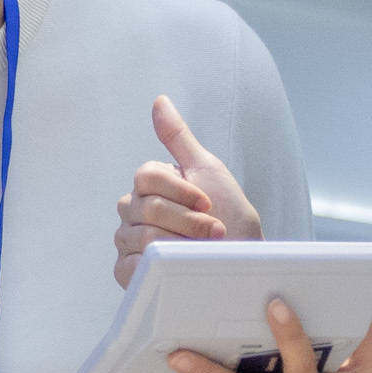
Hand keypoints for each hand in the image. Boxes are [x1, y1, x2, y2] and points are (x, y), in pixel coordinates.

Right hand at [113, 94, 259, 280]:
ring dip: (181, 243)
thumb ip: (179, 137)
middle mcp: (134, 211)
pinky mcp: (128, 271)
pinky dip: (159, 265)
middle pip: (146, 206)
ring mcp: (128, 241)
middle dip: (187, 220)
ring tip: (203, 250)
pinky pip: (130, 264)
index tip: (208, 203)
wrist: (242, 262)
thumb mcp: (208, 170)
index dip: (181, 191)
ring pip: (142, 236)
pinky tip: (177, 266)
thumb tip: (159, 100)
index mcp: (150, 185)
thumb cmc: (231, 217)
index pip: (146, 177)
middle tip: (214, 231)